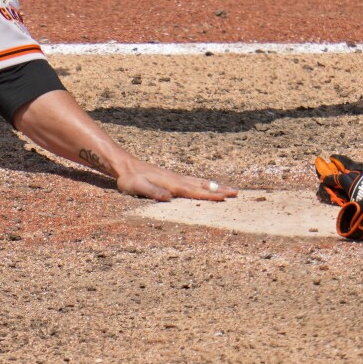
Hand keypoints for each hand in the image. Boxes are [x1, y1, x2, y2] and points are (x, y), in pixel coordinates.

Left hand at [115, 160, 237, 201]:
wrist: (126, 165)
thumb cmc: (131, 179)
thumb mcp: (138, 187)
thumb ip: (153, 192)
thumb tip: (169, 197)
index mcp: (172, 184)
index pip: (194, 191)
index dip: (209, 196)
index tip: (224, 198)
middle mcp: (177, 179)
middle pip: (202, 185)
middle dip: (220, 190)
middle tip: (237, 193)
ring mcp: (176, 177)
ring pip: (200, 182)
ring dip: (215, 186)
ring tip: (229, 189)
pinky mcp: (173, 177)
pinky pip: (193, 181)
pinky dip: (205, 183)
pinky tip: (208, 185)